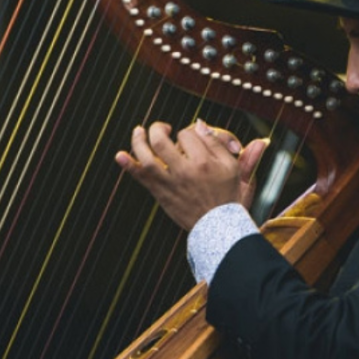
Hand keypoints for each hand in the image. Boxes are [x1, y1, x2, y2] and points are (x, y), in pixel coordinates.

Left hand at [115, 119, 269, 229]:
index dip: (188, 132)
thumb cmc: (230, 199)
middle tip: (163, 129)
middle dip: (159, 128)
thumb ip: (232, 149)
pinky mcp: (161, 193)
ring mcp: (170, 182)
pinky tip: (119, 155)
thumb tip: (221, 128)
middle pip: (161, 139)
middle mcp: (185, 170)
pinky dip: (128, 165)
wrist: (219, 230)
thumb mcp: (239, 173)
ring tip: (139, 131)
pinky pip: (140, 177)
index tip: (192, 140)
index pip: (188, 133)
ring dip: (138, 141)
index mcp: (205, 162)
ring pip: (146, 156)